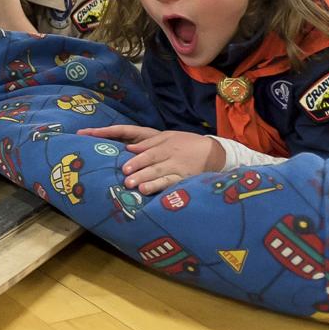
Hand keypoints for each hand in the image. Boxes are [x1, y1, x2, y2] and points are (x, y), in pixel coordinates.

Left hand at [77, 125, 224, 194]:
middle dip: (136, 164)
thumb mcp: (167, 138)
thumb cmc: (185, 145)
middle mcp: (168, 152)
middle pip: (149, 158)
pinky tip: (145, 191)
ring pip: (158, 172)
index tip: (114, 148)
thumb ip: (148, 143)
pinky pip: (168, 183)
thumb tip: (129, 148)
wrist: (214, 153)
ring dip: (144, 178)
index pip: (139, 140)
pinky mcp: (183, 179)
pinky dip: (157, 186)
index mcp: (162, 140)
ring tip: (130, 184)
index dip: (122, 141)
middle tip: (123, 172)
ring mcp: (176, 166)